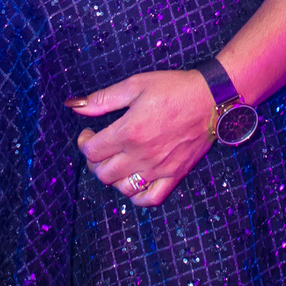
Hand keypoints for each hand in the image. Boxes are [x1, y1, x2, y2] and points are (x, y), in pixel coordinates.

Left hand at [67, 69, 217, 206]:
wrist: (211, 98)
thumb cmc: (174, 88)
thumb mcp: (135, 85)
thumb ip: (102, 99)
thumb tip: (74, 105)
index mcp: (128, 132)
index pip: (92, 150)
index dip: (84, 142)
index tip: (89, 134)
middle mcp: (141, 155)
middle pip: (103, 173)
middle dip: (95, 160)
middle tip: (101, 147)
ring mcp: (158, 169)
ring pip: (122, 188)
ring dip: (114, 177)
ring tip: (117, 162)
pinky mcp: (174, 175)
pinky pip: (150, 199)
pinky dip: (137, 196)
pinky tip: (135, 182)